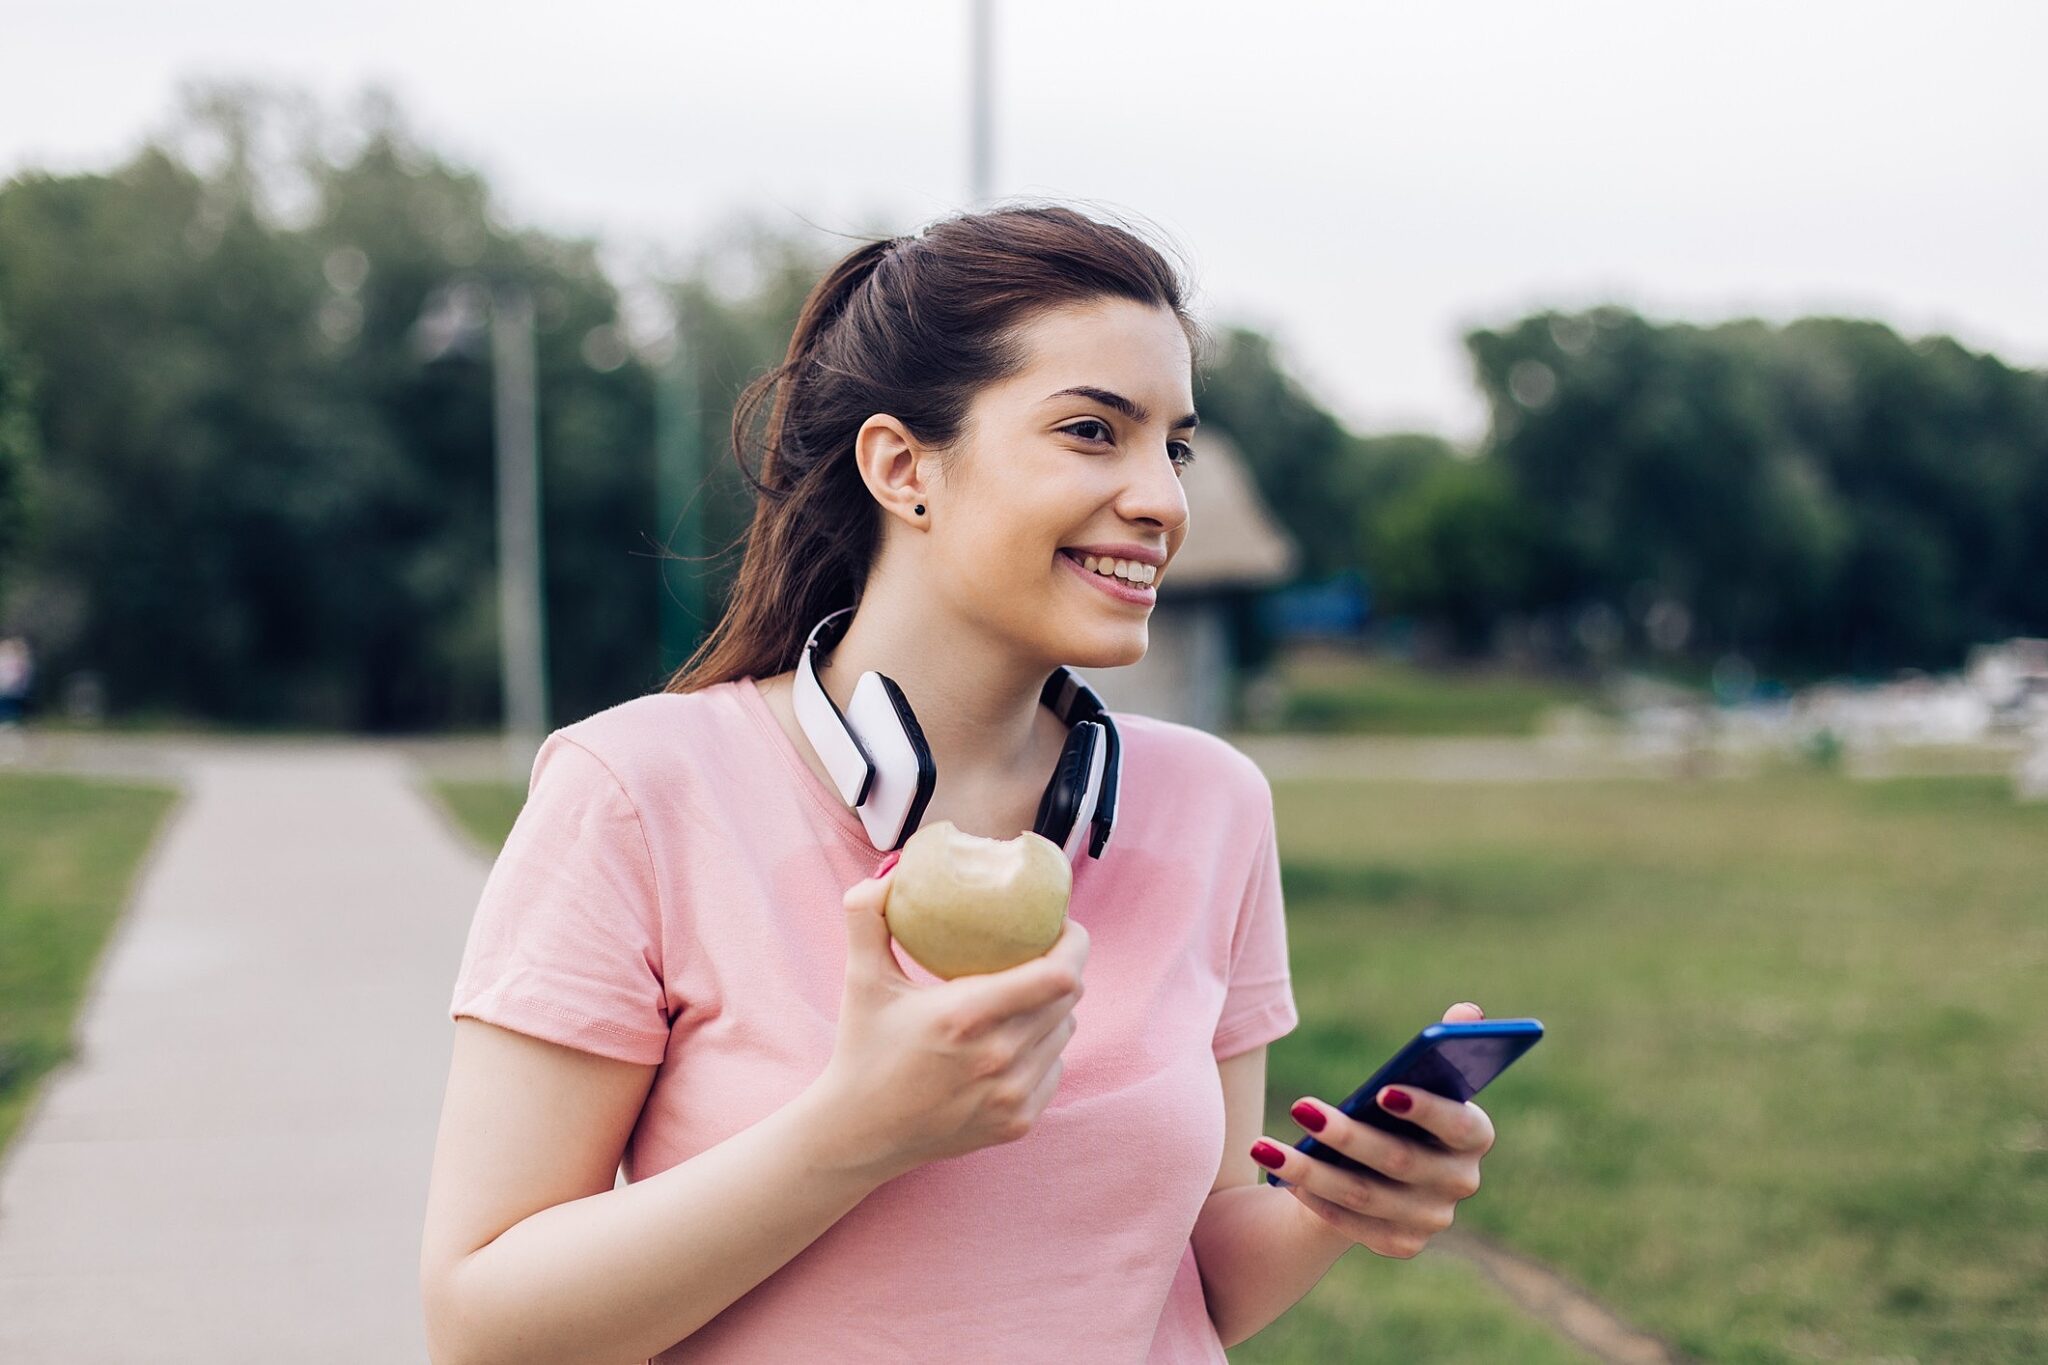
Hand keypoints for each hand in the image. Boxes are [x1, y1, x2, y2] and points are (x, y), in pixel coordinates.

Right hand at [811, 854, 1089, 1183]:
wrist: (861, 1133)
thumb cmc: (863, 1048)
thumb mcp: (861, 979)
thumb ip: (867, 918)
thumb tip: (884, 877)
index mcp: (964, 1017)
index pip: (1057, 975)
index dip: (1074, 943)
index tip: (1061, 924)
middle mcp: (997, 1059)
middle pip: (1069, 998)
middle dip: (1065, 966)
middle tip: (1042, 949)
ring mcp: (1011, 1096)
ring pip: (1064, 1032)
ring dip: (1054, 1007)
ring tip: (1025, 993)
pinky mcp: (1018, 1123)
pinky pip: (1055, 1068)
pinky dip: (1043, 1048)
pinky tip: (1015, 1039)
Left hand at [1250, 1001, 1496, 1258]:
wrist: (1384, 1173)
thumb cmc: (1400, 1112)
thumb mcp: (1418, 1078)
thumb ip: (1442, 1049)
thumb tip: (1467, 1012)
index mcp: (1475, 1134)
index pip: (1459, 1124)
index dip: (1425, 1109)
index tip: (1382, 1090)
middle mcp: (1462, 1182)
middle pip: (1400, 1161)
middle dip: (1347, 1135)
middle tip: (1299, 1105)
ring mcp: (1432, 1218)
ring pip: (1364, 1195)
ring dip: (1311, 1170)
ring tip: (1263, 1145)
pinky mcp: (1401, 1244)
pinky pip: (1351, 1224)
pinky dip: (1314, 1199)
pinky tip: (1280, 1175)